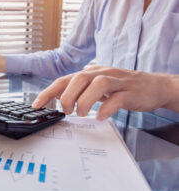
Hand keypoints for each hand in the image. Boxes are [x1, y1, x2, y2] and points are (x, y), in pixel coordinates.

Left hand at [32, 66, 175, 119]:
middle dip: (67, 97)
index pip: (65, 79)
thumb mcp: (98, 86)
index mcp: (91, 73)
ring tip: (81, 113)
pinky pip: (117, 99)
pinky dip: (106, 108)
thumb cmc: (122, 87)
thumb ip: (81, 89)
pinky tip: (100, 117)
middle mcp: (102, 74)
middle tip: (67, 111)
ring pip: (98, 84)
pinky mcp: (131, 93)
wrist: (154, 86)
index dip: (48, 92)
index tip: (36, 105)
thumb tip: (60, 98)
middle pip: (79, 79)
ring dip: (85, 101)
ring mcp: (118, 82)